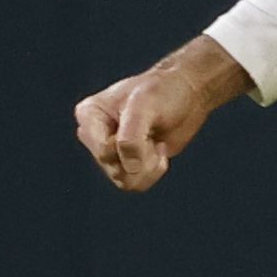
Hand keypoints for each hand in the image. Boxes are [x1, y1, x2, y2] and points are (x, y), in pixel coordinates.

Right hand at [73, 36, 248, 194]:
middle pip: (114, 169)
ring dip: (149, 168)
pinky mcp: (126, 163)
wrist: (187, 94)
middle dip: (143, 157)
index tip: (146, 124)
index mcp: (89, 116)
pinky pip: (135, 184)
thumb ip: (131, 138)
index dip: (131, 146)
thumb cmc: (163, 91)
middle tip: (154, 135)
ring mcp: (110, 152)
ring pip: (124, 181)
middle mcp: (94, 136)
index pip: (104, 150)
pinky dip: (152, 172)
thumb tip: (129, 170)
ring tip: (156, 144)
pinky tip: (159, 150)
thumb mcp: (145, 107)